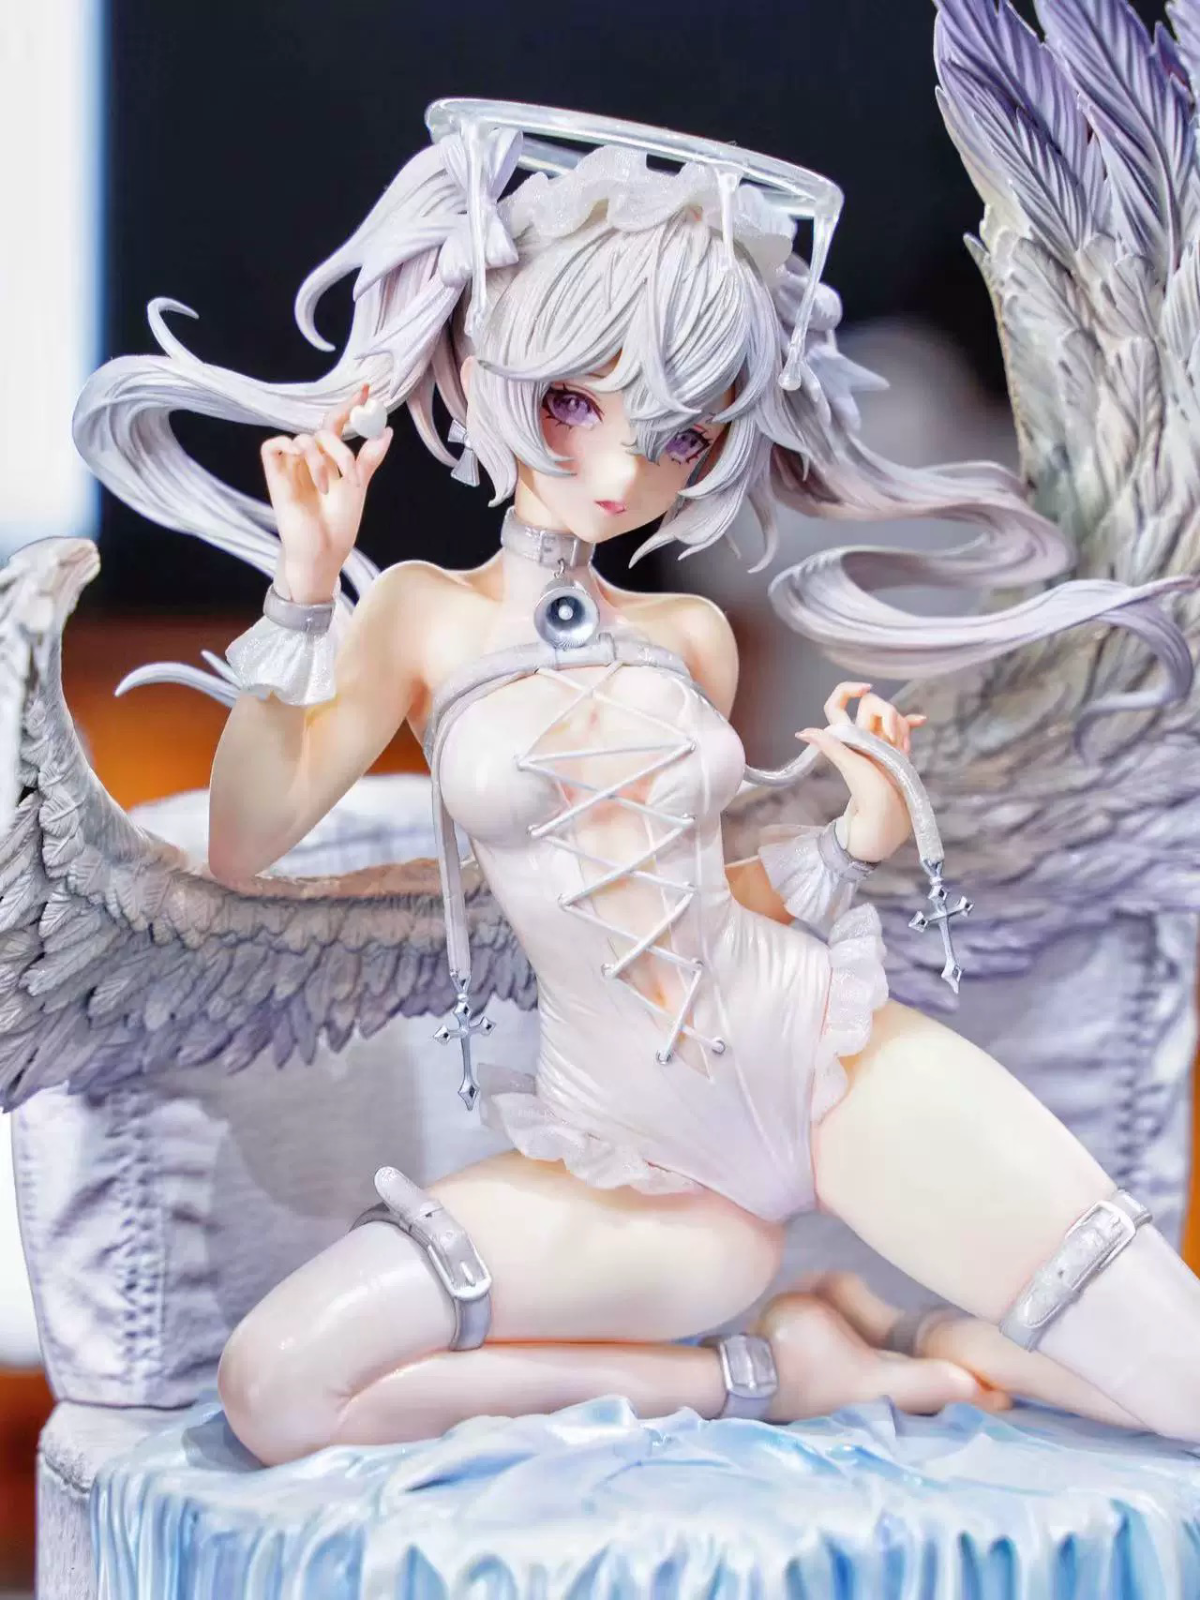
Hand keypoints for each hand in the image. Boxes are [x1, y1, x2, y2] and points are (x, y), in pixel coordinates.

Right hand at [260, 383, 392, 602]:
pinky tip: (301, 461)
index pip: (338, 424)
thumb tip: (387, 430)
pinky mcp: (274, 475)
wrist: (323, 552)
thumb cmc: (339, 524)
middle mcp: (312, 459)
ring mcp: (293, 466)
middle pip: (324, 429)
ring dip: (320, 460)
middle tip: (349, 470)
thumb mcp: (358, 486)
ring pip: (305, 438)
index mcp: (331, 459)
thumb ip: (369, 458)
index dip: (350, 406)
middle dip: (340, 447)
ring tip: (326, 488)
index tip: (368, 390)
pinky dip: (288, 446)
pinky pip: (272, 446)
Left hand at [796, 681, 926, 863]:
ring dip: (901, 725)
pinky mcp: (895, 750)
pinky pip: (903, 729)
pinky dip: (911, 723)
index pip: (837, 704)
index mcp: (846, 737)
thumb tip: (802, 732)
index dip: (849, 690)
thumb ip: (830, 745)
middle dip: (888, 714)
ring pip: (891, 716)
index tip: (866, 689)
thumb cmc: (867, 793)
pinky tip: (921, 720)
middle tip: (892, 740)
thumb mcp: (849, 765)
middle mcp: (861, 736)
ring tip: (903, 750)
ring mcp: (879, 742)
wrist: (888, 817)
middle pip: (873, 705)